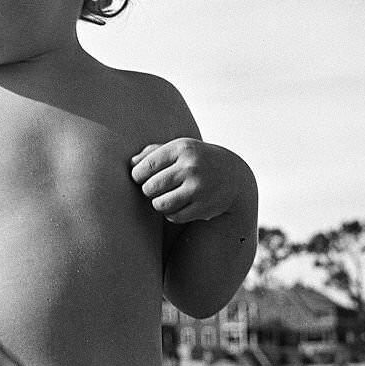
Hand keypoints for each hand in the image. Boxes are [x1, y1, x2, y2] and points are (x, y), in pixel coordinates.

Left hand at [131, 138, 249, 224]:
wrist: (234, 176)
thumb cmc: (197, 160)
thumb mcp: (179, 149)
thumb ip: (152, 152)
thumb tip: (130, 164)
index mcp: (181, 148)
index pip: (145, 167)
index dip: (137, 176)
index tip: (140, 177)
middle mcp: (191, 167)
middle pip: (150, 187)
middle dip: (148, 190)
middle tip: (156, 188)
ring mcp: (198, 188)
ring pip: (159, 204)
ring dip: (158, 204)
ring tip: (165, 197)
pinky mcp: (204, 207)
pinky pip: (174, 216)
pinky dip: (171, 214)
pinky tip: (178, 205)